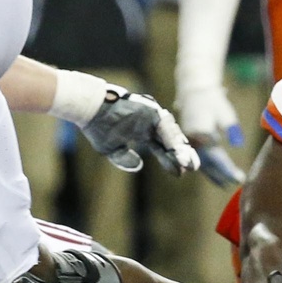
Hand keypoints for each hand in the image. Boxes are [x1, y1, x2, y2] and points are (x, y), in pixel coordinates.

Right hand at [83, 88, 198, 174]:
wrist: (88, 108)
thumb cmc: (97, 126)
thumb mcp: (111, 148)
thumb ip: (124, 158)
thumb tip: (139, 166)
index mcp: (142, 132)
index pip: (161, 148)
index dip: (170, 160)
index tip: (180, 173)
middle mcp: (149, 124)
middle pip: (171, 141)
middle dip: (182, 154)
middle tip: (192, 167)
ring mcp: (150, 115)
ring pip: (170, 133)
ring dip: (179, 148)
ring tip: (186, 162)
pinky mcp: (149, 109)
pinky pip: (164, 125)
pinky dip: (171, 137)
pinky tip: (178, 150)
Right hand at [177, 83, 245, 186]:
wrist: (195, 93)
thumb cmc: (214, 102)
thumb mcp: (226, 112)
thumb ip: (232, 128)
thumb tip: (239, 145)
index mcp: (202, 134)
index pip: (216, 158)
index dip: (227, 169)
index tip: (239, 178)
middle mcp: (193, 141)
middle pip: (208, 164)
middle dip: (222, 174)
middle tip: (238, 182)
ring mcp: (189, 143)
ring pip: (201, 164)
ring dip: (213, 175)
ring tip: (226, 185)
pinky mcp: (189, 143)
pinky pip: (199, 160)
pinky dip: (207, 169)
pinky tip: (216, 176)